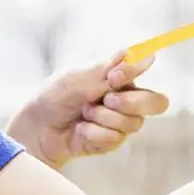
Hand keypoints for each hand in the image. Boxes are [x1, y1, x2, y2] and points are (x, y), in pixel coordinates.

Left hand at [5, 51, 169, 169]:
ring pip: (133, 122)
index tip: (113, 76)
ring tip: (83, 114)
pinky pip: (115, 138)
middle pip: (157, 102)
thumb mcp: (80, 77)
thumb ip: (111, 68)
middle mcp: (126, 99)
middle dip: (131, 102)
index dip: (135, 72)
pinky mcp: (111, 142)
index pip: (146, 71)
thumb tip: (140, 52)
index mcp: (120, 77)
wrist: (36, 127)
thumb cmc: (55, 96)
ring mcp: (120, 122)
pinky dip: (94, 133)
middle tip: (107, 99)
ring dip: (104, 117)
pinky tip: (80, 130)